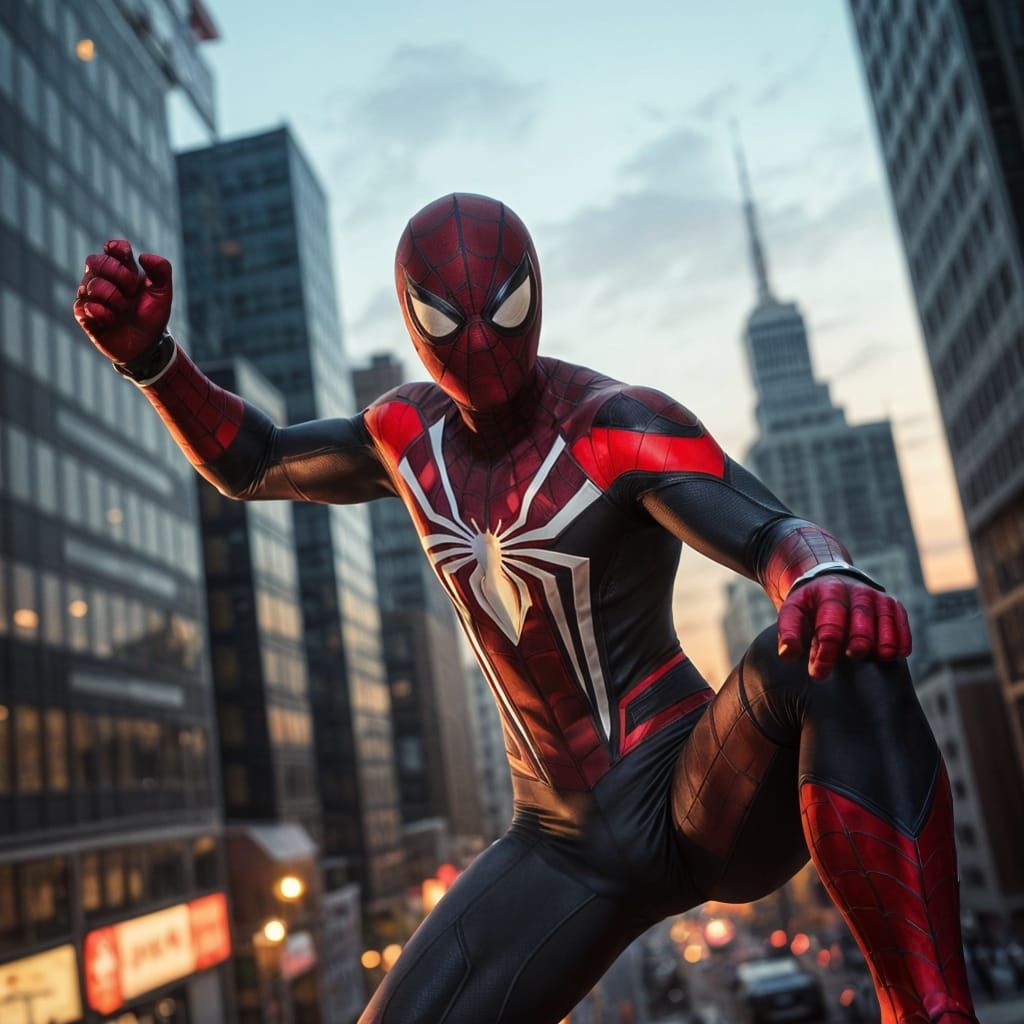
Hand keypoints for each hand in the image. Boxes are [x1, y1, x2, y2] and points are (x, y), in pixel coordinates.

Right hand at [73, 239, 171, 362]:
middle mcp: (101, 278)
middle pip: (95, 260)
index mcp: (121, 269)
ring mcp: (89, 296)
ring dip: (114, 298)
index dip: (119, 250)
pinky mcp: (83, 314)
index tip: (130, 263)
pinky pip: (85, 306)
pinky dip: (103, 313)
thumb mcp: (163, 293)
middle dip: (119, 275)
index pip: (112, 248)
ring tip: (123, 310)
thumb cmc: (151, 315)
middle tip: (131, 291)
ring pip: (91, 284)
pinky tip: (112, 320)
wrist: (146, 344)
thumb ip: (161, 270)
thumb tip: (144, 256)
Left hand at [777, 574, 911, 679]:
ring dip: (882, 646)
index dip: (826, 652)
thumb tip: (788, 654)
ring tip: (872, 659)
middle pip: (862, 624)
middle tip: (850, 659)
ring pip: (886, 623)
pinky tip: (893, 656)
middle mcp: (856, 592)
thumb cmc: (811, 605)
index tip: (818, 673)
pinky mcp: (892, 604)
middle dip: (857, 646)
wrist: (830, 581)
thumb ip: (788, 632)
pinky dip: (901, 641)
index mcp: (828, 592)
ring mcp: (877, 597)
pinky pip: (902, 624)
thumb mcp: (792, 611)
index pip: (830, 625)